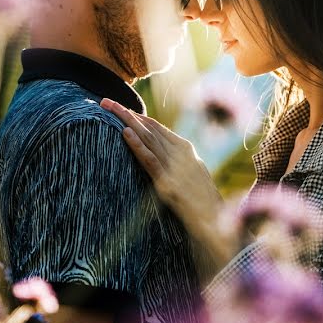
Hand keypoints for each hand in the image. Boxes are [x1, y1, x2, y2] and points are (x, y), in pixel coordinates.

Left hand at [100, 98, 231, 267]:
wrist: (217, 221)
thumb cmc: (204, 200)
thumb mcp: (192, 173)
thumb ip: (178, 160)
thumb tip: (160, 149)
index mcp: (185, 148)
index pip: (156, 126)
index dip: (136, 114)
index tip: (118, 106)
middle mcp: (180, 153)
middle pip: (148, 127)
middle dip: (125, 113)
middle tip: (105, 101)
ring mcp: (174, 167)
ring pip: (147, 138)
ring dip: (126, 121)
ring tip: (109, 108)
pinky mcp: (168, 183)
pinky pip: (150, 160)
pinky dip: (137, 145)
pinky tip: (125, 133)